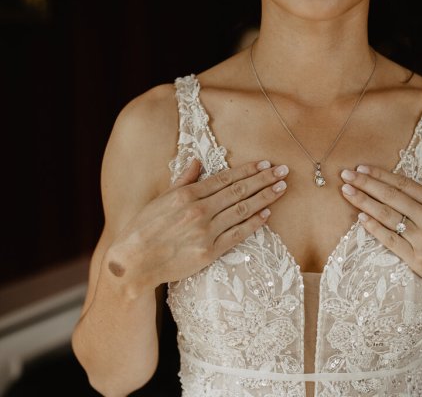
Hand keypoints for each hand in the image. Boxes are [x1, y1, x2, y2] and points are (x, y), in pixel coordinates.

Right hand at [107, 159, 289, 294]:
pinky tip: (267, 214)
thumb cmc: (144, 228)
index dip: (248, 170)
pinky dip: (254, 223)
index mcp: (187, 195)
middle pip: (239, 191)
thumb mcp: (161, 199)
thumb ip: (183, 180)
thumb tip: (197, 161)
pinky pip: (237, 234)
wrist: (134, 262)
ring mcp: (206, 232)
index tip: (265, 164)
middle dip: (264, 179)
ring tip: (281, 188)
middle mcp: (199, 211)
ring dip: (265, 198)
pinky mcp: (209, 252)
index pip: (225, 178)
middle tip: (283, 171)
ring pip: (243, 210)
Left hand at [339, 164, 421, 312]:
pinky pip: (391, 241)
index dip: (381, 175)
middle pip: (391, 197)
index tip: (363, 167)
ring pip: (387, 216)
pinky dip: (375, 229)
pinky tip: (360, 219)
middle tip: (345, 174)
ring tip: (346, 192)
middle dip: (366, 184)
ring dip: (364, 202)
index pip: (404, 185)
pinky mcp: (417, 260)